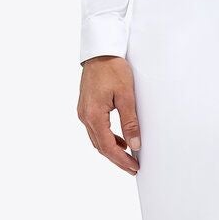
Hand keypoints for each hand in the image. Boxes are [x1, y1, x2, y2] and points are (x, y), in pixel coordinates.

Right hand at [77, 55, 140, 174]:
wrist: (100, 52)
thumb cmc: (113, 69)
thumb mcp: (126, 96)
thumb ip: (130, 122)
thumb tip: (134, 144)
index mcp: (93, 115)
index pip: (108, 146)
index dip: (121, 159)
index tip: (134, 167)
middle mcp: (85, 116)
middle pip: (100, 146)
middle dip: (117, 159)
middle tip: (132, 168)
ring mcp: (83, 112)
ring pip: (97, 139)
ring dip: (111, 150)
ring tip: (127, 158)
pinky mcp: (86, 108)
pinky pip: (95, 130)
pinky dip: (107, 138)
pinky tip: (119, 140)